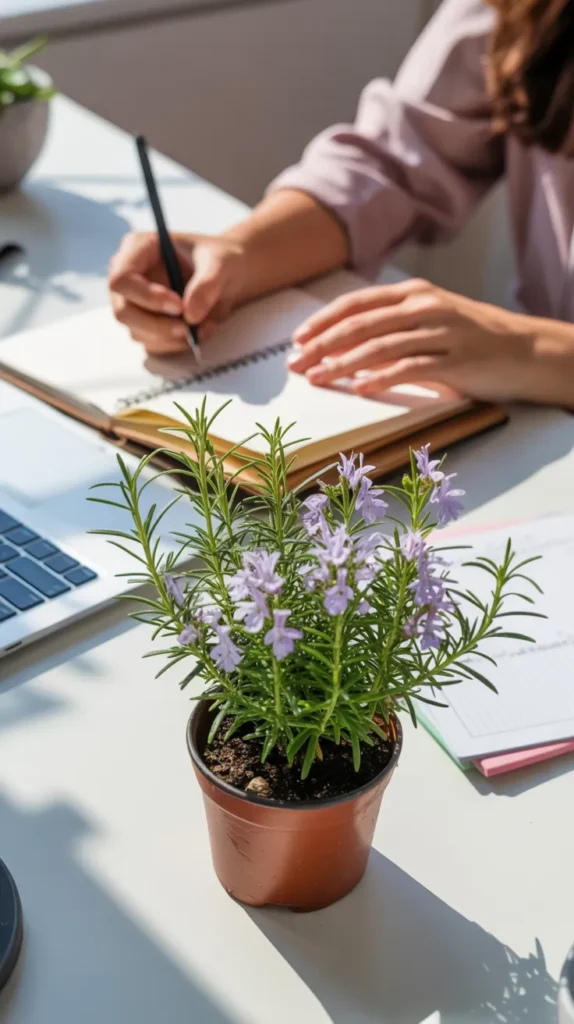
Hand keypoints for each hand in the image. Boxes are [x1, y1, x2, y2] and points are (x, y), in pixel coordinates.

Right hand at [108, 232, 248, 354]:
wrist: (230, 278)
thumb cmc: (220, 260)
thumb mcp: (220, 264)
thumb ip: (207, 285)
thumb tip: (190, 315)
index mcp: (138, 249)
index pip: (122, 278)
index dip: (146, 296)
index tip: (178, 306)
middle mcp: (130, 278)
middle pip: (123, 311)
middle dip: (157, 326)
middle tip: (188, 329)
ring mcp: (135, 304)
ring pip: (137, 332)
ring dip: (170, 338)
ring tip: (204, 327)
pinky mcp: (146, 325)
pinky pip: (152, 344)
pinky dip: (176, 344)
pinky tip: (198, 333)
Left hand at [288, 278, 546, 402]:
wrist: (523, 349)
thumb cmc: (469, 339)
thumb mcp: (429, 322)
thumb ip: (391, 329)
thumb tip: (344, 349)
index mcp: (413, 293)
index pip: (357, 303)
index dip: (323, 321)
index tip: (297, 339)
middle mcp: (424, 307)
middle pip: (361, 325)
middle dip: (322, 345)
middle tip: (296, 364)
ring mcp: (440, 332)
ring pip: (380, 347)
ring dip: (343, 365)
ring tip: (318, 379)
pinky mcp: (454, 359)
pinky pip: (409, 368)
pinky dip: (381, 379)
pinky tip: (360, 389)